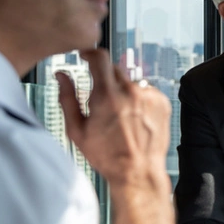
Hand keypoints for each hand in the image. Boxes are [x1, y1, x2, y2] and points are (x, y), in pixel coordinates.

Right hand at [56, 48, 171, 189]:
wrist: (138, 172)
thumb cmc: (108, 156)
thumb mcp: (78, 130)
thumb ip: (67, 98)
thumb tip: (61, 76)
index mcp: (107, 96)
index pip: (99, 57)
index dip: (90, 52)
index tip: (85, 55)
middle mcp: (130, 91)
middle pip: (114, 70)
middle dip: (105, 81)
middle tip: (102, 104)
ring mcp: (149, 95)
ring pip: (130, 82)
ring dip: (123, 92)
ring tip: (121, 117)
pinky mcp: (162, 101)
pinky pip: (146, 91)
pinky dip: (139, 100)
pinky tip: (135, 119)